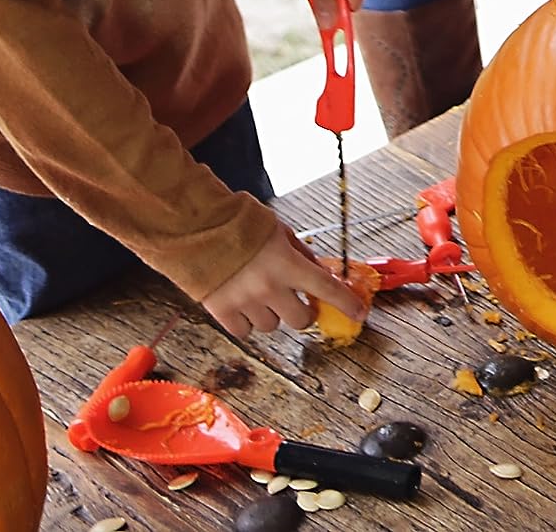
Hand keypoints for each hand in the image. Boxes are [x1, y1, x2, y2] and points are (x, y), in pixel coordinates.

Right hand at [201, 226, 367, 338]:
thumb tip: (319, 272)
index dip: (346, 303)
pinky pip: (245, 332)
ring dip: (273, 315)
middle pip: (301, 320)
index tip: (359, 312)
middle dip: (303, 312)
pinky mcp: (222, 311)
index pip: (326, 288)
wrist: (196, 227)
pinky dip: (248, 323)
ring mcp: (245, 302)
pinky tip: (244, 305)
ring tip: (261, 296)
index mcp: (287, 263)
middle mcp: (269, 287)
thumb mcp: (280, 232)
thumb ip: (301, 255)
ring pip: (272, 327)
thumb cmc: (239, 224)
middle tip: (297, 301)